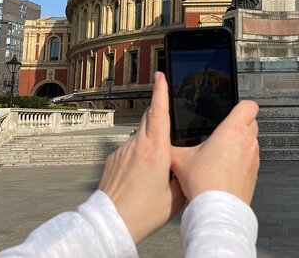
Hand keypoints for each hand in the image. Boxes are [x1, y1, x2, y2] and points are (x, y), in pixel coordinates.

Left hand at [99, 72, 184, 243]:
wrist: (110, 224)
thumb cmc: (142, 213)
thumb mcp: (175, 195)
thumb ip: (183, 174)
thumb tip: (188, 164)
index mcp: (154, 151)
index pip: (158, 112)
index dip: (161, 91)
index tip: (160, 75)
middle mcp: (136, 146)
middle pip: (149, 118)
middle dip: (159, 110)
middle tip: (171, 111)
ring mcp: (122, 152)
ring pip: (140, 134)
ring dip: (151, 138)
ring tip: (160, 160)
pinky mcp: (113, 160)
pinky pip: (130, 149)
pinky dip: (140, 153)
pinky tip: (144, 173)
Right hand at [171, 100, 259, 204]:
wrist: (217, 209)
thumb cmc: (204, 184)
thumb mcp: (181, 160)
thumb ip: (172, 146)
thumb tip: (161, 141)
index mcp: (232, 131)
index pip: (249, 105)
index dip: (241, 105)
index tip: (231, 110)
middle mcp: (247, 141)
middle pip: (251, 121)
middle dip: (239, 123)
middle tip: (223, 132)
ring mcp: (253, 158)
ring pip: (252, 141)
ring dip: (241, 142)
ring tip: (222, 152)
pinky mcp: (254, 172)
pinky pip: (251, 159)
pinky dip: (242, 160)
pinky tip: (226, 168)